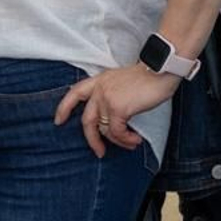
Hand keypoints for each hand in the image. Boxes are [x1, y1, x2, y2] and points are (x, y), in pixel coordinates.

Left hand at [55, 66, 180, 156]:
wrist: (161, 69)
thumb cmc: (149, 77)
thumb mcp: (123, 83)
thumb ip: (112, 95)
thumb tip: (111, 120)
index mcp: (100, 80)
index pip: (75, 93)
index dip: (64, 108)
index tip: (59, 120)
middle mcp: (100, 88)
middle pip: (87, 120)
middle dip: (92, 140)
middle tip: (99, 151)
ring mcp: (107, 98)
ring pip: (105, 130)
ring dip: (119, 141)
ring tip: (131, 143)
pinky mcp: (118, 108)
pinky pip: (117, 132)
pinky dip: (126, 139)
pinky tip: (135, 140)